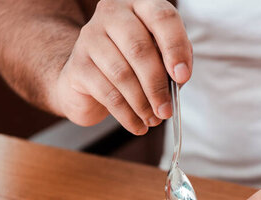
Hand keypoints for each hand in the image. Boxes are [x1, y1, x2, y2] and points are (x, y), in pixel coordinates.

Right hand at [49, 0, 191, 134]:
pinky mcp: (78, 65)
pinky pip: (107, 94)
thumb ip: (173, 61)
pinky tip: (137, 126)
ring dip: (142, 104)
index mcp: (139, 4)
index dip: (175, 47)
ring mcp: (90, 37)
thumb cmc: (130, 64)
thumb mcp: (157, 56)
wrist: (86, 78)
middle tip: (166, 111)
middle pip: (140, 49)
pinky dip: (126, 115)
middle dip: (157, 85)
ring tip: (153, 120)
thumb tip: (179, 78)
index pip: (162, 17)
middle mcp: (112, 14)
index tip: (182, 76)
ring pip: (122, 74)